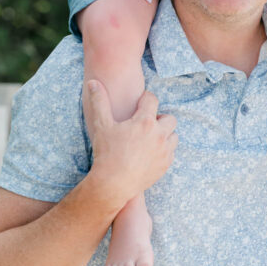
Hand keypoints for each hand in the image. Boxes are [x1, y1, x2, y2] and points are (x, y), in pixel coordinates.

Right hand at [87, 82, 177, 204]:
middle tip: (144, 125)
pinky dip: (164, 149)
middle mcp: (159, 134)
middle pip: (169, 118)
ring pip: (173, 135)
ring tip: (148, 139)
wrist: (113, 184)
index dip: (144, 100)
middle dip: (159, 118)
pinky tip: (150, 152)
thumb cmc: (106, 153)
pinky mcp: (166, 164)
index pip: (152, 99)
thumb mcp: (101, 125)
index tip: (139, 105)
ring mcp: (164, 150)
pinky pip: (171, 151)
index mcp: (145, 121)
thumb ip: (99, 101)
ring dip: (164, 134)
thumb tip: (92, 82)